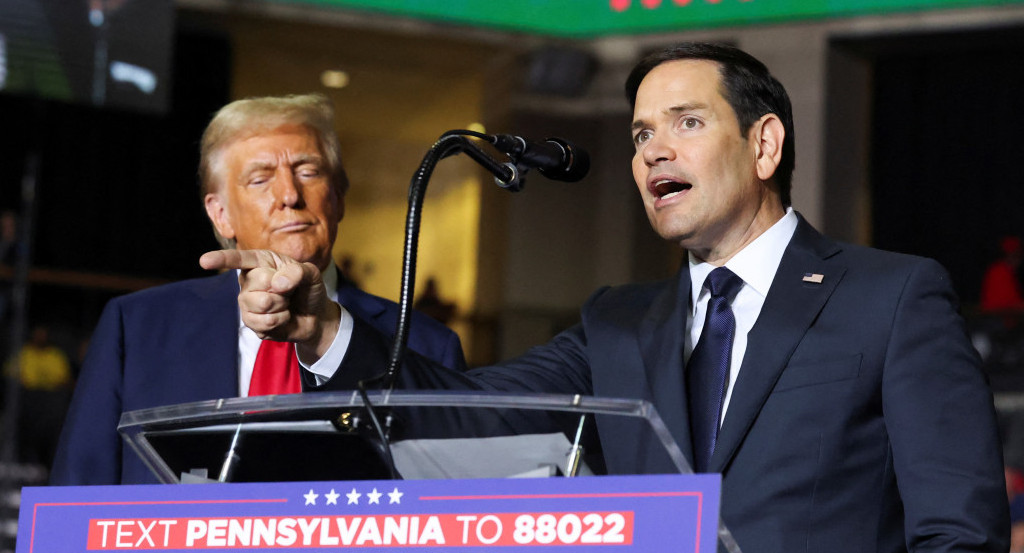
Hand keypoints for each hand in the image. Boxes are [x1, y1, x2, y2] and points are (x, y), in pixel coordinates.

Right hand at [200, 249, 340, 360]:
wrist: (315, 316)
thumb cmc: (308, 289)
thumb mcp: (311, 274)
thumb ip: (297, 272)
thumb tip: (277, 283)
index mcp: (261, 262)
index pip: (239, 259)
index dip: (221, 259)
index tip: (204, 261)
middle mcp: (248, 281)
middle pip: (258, 282)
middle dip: (282, 289)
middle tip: (289, 292)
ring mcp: (247, 303)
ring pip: (260, 304)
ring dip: (281, 306)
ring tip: (285, 304)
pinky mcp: (250, 322)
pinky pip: (263, 323)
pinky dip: (280, 321)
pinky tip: (282, 317)